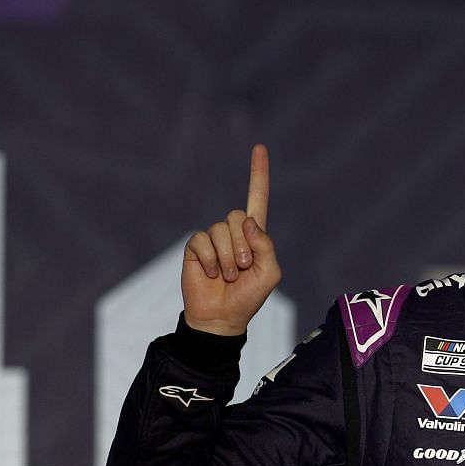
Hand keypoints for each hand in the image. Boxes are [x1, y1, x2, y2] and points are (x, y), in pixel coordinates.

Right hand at [181, 144, 282, 335]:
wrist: (221, 317)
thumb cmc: (248, 297)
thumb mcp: (269, 273)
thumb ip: (266, 245)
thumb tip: (248, 220)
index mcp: (255, 235)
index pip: (258, 198)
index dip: (258, 174)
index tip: (259, 147)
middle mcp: (233, 232)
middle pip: (238, 217)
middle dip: (242, 246)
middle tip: (241, 269)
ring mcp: (213, 238)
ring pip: (221, 230)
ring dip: (227, 257)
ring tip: (227, 276)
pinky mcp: (195, 247)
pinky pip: (202, 240)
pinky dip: (210, 260)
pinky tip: (210, 274)